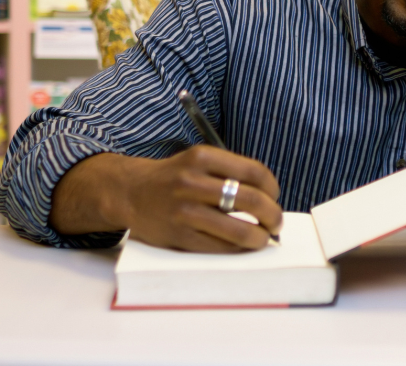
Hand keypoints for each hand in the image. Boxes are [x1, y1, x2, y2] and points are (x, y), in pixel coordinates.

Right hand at [70, 146, 282, 252]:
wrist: (129, 193)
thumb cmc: (171, 178)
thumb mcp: (196, 160)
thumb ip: (227, 172)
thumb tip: (267, 196)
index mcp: (202, 156)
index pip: (254, 171)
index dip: (273, 187)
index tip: (274, 196)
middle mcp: (193, 182)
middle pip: (251, 200)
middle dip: (273, 215)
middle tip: (276, 222)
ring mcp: (185, 211)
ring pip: (239, 230)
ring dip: (260, 237)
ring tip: (263, 238)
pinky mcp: (180, 236)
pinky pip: (221, 247)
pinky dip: (239, 249)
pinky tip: (242, 245)